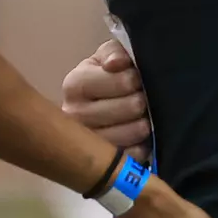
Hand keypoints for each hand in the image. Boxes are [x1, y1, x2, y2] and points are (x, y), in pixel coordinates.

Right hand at [62, 39, 152, 158]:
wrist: (103, 103)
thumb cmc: (109, 76)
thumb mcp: (110, 56)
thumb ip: (115, 52)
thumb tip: (116, 63)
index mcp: (75, 85)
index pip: (122, 82)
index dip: (136, 79)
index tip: (137, 79)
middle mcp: (73, 114)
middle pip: (130, 107)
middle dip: (143, 101)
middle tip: (143, 100)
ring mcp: (83, 143)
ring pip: (132, 132)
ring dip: (145, 123)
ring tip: (143, 117)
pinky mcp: (99, 164)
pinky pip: (132, 155)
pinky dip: (142, 146)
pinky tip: (139, 138)